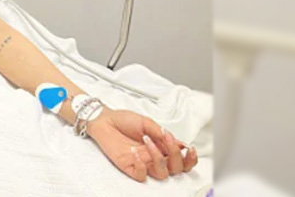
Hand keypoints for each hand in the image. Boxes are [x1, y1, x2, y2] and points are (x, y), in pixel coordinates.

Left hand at [84, 108, 198, 181]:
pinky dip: (141, 166)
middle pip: (175, 169)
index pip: (181, 159)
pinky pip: (141, 175)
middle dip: (177, 156)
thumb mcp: (145, 121)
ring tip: (147, 140)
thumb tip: (177, 141)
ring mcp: (142, 163)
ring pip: (161, 174)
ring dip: (159, 158)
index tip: (189, 148)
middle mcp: (154, 156)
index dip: (189, 158)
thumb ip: (160, 132)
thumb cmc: (123, 120)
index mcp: (161, 146)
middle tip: (166, 140)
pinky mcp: (129, 167)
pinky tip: (135, 151)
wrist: (104, 119)